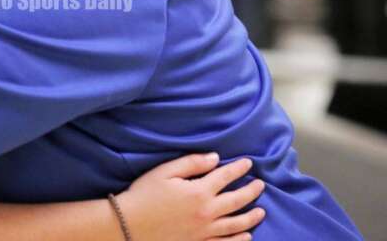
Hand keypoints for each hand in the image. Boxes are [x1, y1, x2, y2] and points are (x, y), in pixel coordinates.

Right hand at [117, 154, 265, 240]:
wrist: (129, 225)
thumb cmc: (144, 195)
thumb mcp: (164, 172)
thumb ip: (191, 163)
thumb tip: (215, 157)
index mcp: (199, 191)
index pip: (225, 176)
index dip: (238, 169)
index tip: (249, 163)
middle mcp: (207, 212)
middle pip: (236, 201)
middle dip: (251, 191)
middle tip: (261, 185)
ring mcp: (204, 231)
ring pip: (236, 224)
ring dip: (251, 217)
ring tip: (261, 211)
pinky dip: (238, 240)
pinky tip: (246, 236)